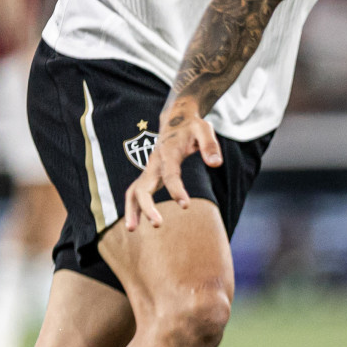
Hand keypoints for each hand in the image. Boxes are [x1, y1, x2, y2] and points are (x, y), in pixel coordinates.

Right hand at [124, 105, 221, 231]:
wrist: (176, 117)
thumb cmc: (192, 125)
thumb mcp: (204, 129)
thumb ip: (210, 146)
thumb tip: (216, 164)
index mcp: (168, 152)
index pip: (170, 174)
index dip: (176, 190)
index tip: (185, 205)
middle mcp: (154, 162)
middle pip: (143, 186)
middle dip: (147, 206)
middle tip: (158, 224)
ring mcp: (149, 169)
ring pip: (133, 191)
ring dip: (131, 210)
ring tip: (131, 229)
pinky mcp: (148, 175)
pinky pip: (135, 192)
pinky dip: (133, 208)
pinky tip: (135, 224)